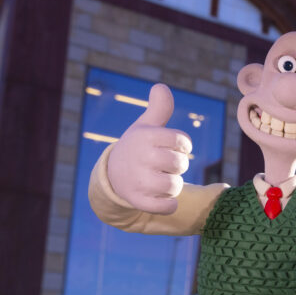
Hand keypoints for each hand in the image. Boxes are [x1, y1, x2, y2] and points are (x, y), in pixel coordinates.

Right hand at [106, 83, 191, 214]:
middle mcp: (142, 157)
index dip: (182, 146)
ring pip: (175, 186)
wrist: (112, 175)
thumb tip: (161, 87)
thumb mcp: (146, 126)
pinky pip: (166, 207)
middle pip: (181, 165)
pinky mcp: (139, 201)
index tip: (172, 147)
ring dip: (173, 185)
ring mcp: (139, 180)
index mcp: (146, 137)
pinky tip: (162, 198)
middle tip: (165, 165)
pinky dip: (169, 205)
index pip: (182, 141)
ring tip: (162, 180)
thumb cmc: (138, 147)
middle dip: (178, 166)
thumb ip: (159, 108)